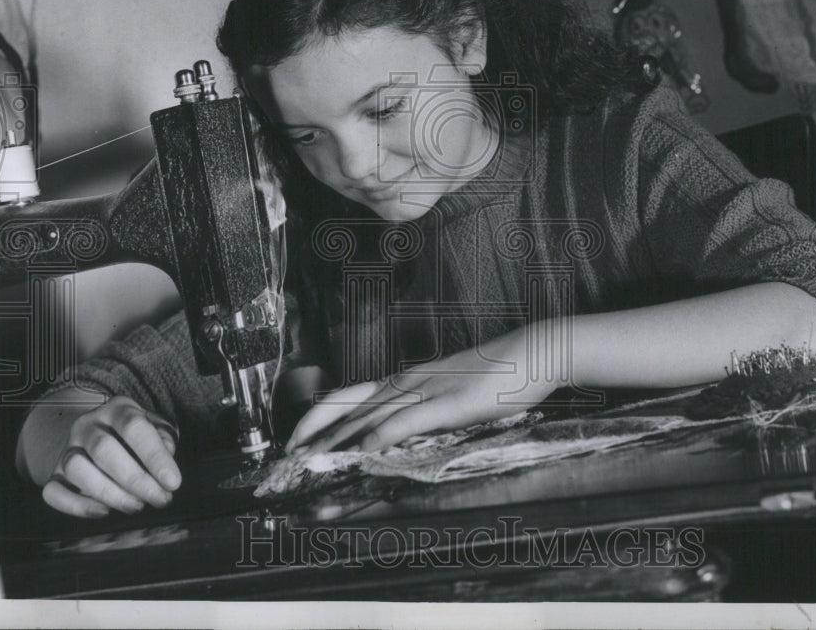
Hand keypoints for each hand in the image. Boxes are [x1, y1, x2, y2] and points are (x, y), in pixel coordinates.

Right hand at [41, 396, 181, 518]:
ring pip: (76, 469)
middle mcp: (87, 425)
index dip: (155, 457)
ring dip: (109, 493)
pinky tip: (104, 512)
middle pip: (104, 449)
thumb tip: (163, 468)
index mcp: (118, 409)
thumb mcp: (158, 428)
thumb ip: (164, 441)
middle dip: (136, 479)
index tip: (173, 483)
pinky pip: (53, 492)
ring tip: (136, 506)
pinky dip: (76, 506)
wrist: (102, 435)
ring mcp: (67, 449)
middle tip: (160, 499)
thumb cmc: (138, 436)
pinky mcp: (53, 475)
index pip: (134, 427)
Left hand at [286, 328, 557, 454]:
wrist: (529, 352)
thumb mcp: (450, 392)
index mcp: (405, 379)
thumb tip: (402, 435)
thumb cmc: (495, 374)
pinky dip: (379, 438)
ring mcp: (425, 391)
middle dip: (313, 435)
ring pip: (367, 417)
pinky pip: (405, 423)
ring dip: (335, 443)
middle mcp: (406, 383)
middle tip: (286, 459)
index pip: (347, 397)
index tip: (295, 440)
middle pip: (346, 407)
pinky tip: (364, 453)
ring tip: (309, 464)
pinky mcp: (447, 403)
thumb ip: (424, 412)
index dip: (316, 419)